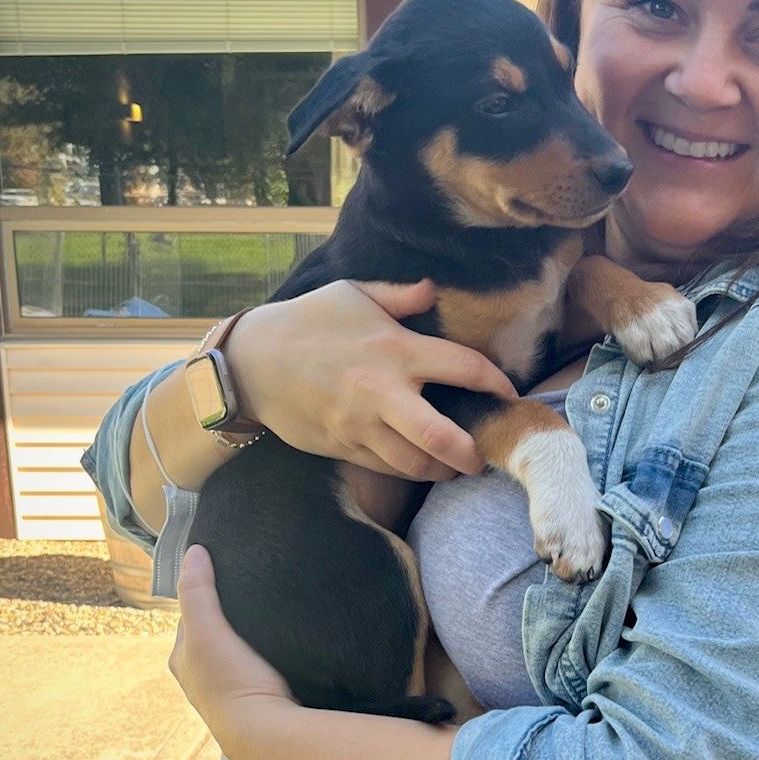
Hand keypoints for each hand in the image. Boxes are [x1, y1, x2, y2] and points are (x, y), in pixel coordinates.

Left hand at [168, 545, 295, 759]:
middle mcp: (200, 677)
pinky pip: (257, 665)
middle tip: (258, 593)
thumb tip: (194, 551)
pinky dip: (265, 653)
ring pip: (237, 649)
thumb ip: (197, 591)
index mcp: (183, 659)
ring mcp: (229, 690)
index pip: (192, 614)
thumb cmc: (232, 681)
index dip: (208, 592)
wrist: (266, 733)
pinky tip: (283, 645)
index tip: (233, 574)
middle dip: (230, 615)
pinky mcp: (257, 698)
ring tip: (274, 615)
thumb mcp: (207, 629)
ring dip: (250, 635)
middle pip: (215, 632)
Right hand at [227, 279, 516, 480]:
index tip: (508, 391)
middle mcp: (382, 392)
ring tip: (458, 465)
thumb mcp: (353, 293)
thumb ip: (400, 295)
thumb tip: (434, 288)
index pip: (464, 368)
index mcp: (396, 349)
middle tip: (487, 453)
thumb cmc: (307, 321)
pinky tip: (422, 465)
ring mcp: (361, 425)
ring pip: (414, 463)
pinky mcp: (343, 447)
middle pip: (441, 436)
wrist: (250, 362)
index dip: (495, 382)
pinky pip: (385, 468)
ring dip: (443, 469)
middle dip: (472, 452)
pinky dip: (408, 470)